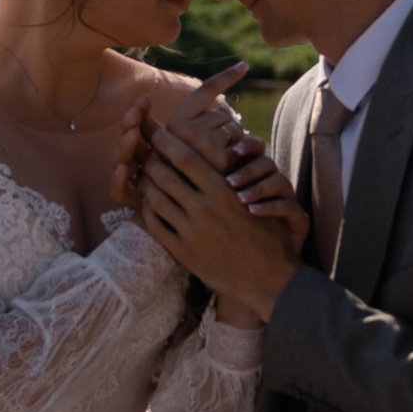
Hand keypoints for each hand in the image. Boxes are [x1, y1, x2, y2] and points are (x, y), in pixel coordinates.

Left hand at [134, 116, 301, 323]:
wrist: (270, 278)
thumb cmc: (267, 235)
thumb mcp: (254, 198)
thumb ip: (231, 177)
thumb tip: (213, 148)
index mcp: (223, 191)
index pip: (185, 157)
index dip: (167, 142)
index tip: (157, 133)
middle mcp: (205, 209)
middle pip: (164, 175)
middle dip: (150, 161)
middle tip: (143, 153)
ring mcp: (192, 232)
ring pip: (155, 200)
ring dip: (145, 185)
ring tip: (142, 176)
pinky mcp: (184, 253)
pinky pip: (156, 226)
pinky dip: (148, 212)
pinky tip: (148, 205)